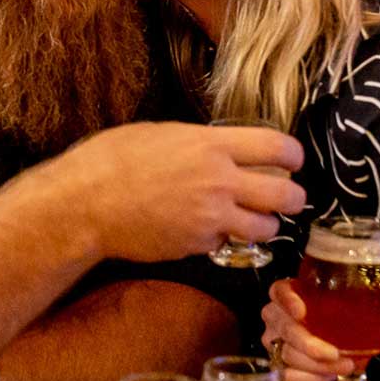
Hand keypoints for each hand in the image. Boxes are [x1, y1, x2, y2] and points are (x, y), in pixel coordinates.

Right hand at [38, 121, 305, 263]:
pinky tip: (205, 229)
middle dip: (293, 197)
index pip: (278, 147)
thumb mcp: (163, 134)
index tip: (292, 160)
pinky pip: (227, 244)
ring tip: (251, 219)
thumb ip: (202, 143)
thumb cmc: (113, 159)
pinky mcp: (198, 246)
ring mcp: (211, 218)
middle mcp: (220, 181)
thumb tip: (225, 148)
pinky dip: (223, 239)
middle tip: (286, 197)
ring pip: (266, 228)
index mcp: (212, 145)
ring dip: (264, 224)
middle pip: (286, 195)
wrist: (85, 204)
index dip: (293, 155)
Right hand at [261, 279, 353, 380]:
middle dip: (310, 344)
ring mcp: (273, 340)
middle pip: (286, 329)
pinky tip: (329, 377)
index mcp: (287, 294)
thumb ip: (354, 301)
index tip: (302, 312)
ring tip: (345, 366)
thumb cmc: (339, 314)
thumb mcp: (345, 302)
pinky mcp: (278, 364)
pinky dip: (310, 378)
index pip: (279, 291)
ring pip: (288, 355)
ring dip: (317, 365)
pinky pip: (288, 375)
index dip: (287, 301)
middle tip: (335, 354)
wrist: (333, 337)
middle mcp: (275, 315)